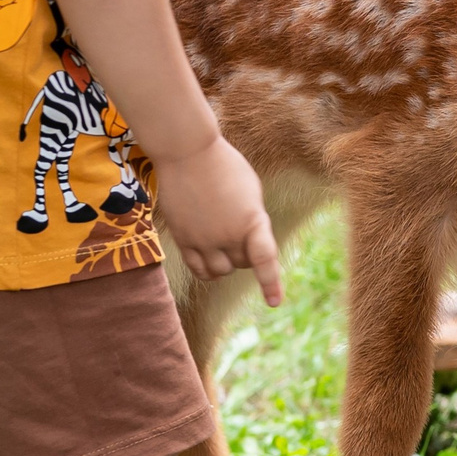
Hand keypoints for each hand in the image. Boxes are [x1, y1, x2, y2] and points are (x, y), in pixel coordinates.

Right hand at [152, 135, 283, 306]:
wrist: (187, 153)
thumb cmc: (225, 166)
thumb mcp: (251, 191)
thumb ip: (252, 220)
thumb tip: (247, 245)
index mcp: (251, 220)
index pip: (264, 258)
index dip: (270, 282)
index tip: (273, 302)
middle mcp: (227, 234)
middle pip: (243, 263)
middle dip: (246, 253)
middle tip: (240, 229)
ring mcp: (202, 239)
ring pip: (220, 271)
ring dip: (227, 262)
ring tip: (225, 241)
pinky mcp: (182, 239)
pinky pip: (198, 269)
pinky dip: (208, 269)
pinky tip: (211, 257)